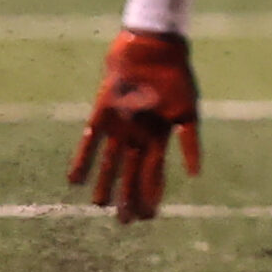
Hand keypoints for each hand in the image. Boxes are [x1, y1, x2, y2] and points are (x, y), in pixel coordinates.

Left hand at [67, 29, 199, 223]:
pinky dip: (83, 160)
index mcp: (159, 137)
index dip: (152, 195)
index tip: (150, 217)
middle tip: (124, 223)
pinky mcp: (101, 114)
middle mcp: (137, 136)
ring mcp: (118, 127)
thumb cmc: (176, 77)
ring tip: (99, 206)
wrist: (154, 49)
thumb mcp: (188, 111)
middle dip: (128, 197)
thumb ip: (190, 143)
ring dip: (105, 184)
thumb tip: (196, 175)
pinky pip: (89, 142)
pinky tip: (75, 180)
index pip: (154, 174)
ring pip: (109, 163)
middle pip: (131, 174)